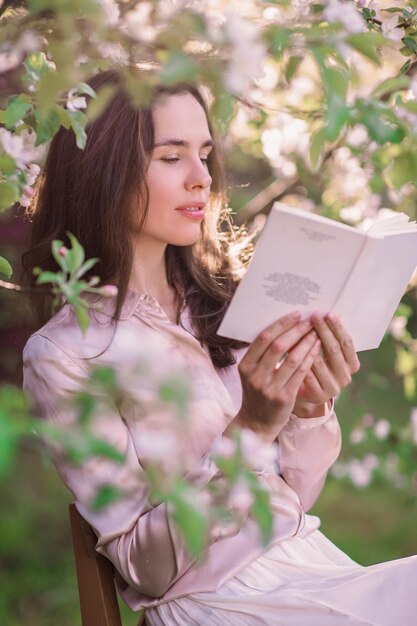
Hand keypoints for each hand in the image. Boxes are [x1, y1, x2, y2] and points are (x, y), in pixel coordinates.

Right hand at [227, 311, 320, 443]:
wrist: (256, 423)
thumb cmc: (256, 392)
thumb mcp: (251, 373)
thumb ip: (261, 354)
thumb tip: (282, 326)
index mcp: (245, 366)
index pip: (263, 339)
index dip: (281, 324)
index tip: (296, 314)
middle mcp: (255, 376)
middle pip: (278, 346)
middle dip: (296, 331)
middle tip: (310, 321)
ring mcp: (269, 388)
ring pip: (292, 359)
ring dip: (306, 343)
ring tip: (317, 333)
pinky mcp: (284, 398)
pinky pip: (301, 374)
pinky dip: (310, 359)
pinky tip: (317, 350)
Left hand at [293, 312, 359, 417]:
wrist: (305, 393)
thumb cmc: (315, 366)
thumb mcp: (324, 352)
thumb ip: (325, 338)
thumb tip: (322, 312)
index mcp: (352, 364)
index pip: (347, 342)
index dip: (337, 328)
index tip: (327, 313)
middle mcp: (346, 376)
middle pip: (334, 349)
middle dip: (323, 330)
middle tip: (313, 316)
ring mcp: (333, 388)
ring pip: (319, 361)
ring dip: (307, 344)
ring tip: (299, 329)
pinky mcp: (318, 395)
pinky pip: (306, 374)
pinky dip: (299, 361)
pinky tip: (291, 350)